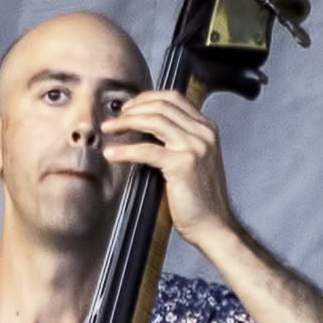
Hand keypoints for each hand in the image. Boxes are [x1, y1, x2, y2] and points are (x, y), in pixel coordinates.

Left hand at [101, 85, 238, 245]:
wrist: (213, 225)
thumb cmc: (200, 197)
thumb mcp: (192, 159)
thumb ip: (175, 140)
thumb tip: (142, 126)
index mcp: (207, 128)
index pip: (173, 98)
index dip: (146, 98)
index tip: (128, 107)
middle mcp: (204, 133)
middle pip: (162, 105)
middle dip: (133, 109)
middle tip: (115, 119)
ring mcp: (195, 147)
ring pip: (154, 120)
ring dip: (126, 122)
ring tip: (110, 129)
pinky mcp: (183, 165)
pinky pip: (147, 150)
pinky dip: (125, 150)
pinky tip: (113, 154)